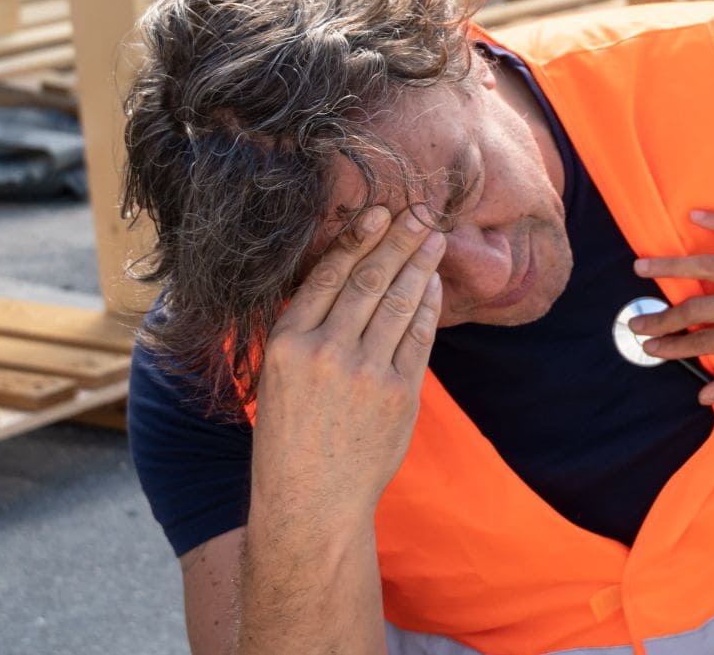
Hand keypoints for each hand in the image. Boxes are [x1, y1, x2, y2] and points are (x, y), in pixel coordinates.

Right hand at [250, 204, 445, 524]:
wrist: (311, 501)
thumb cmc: (290, 439)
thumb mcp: (278, 379)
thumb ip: (307, 333)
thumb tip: (345, 282)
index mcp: (286, 345)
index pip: (326, 277)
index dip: (356, 240)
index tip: (378, 213)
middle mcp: (325, 353)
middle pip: (369, 281)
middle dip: (398, 240)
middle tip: (421, 212)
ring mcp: (366, 373)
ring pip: (399, 302)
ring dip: (420, 264)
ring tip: (435, 237)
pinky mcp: (400, 393)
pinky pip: (420, 337)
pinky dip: (429, 305)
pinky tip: (434, 284)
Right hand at [629, 211, 713, 402]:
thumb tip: (706, 395)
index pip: (704, 340)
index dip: (673, 346)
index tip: (649, 348)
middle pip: (699, 306)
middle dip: (664, 316)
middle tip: (635, 320)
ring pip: (711, 266)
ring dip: (673, 266)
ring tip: (642, 266)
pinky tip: (696, 215)